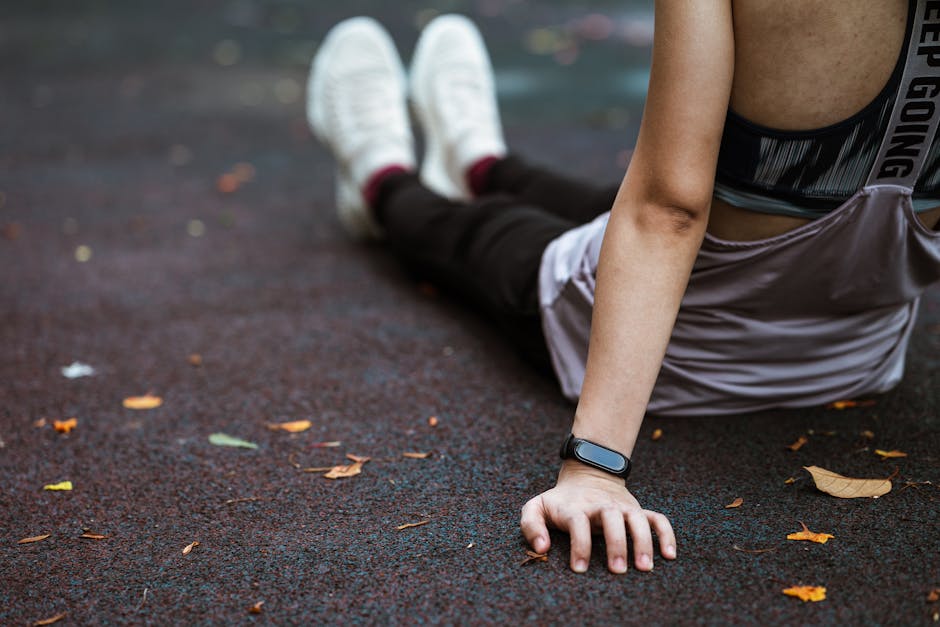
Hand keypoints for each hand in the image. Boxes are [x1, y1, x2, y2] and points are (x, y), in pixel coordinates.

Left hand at [520, 460, 676, 572]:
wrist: (586, 475)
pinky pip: (657, 518)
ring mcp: (621, 506)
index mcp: (575, 506)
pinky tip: (670, 555)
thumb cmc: (560, 501)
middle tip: (617, 570)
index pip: (578, 522)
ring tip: (645, 567)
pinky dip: (666, 534)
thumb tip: (542, 548)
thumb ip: (531, 525)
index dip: (579, 544)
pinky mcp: (637, 509)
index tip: (579, 569)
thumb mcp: (537, 507)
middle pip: (611, 518)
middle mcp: (601, 505)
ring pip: (637, 519)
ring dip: (643, 541)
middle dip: (615, 544)